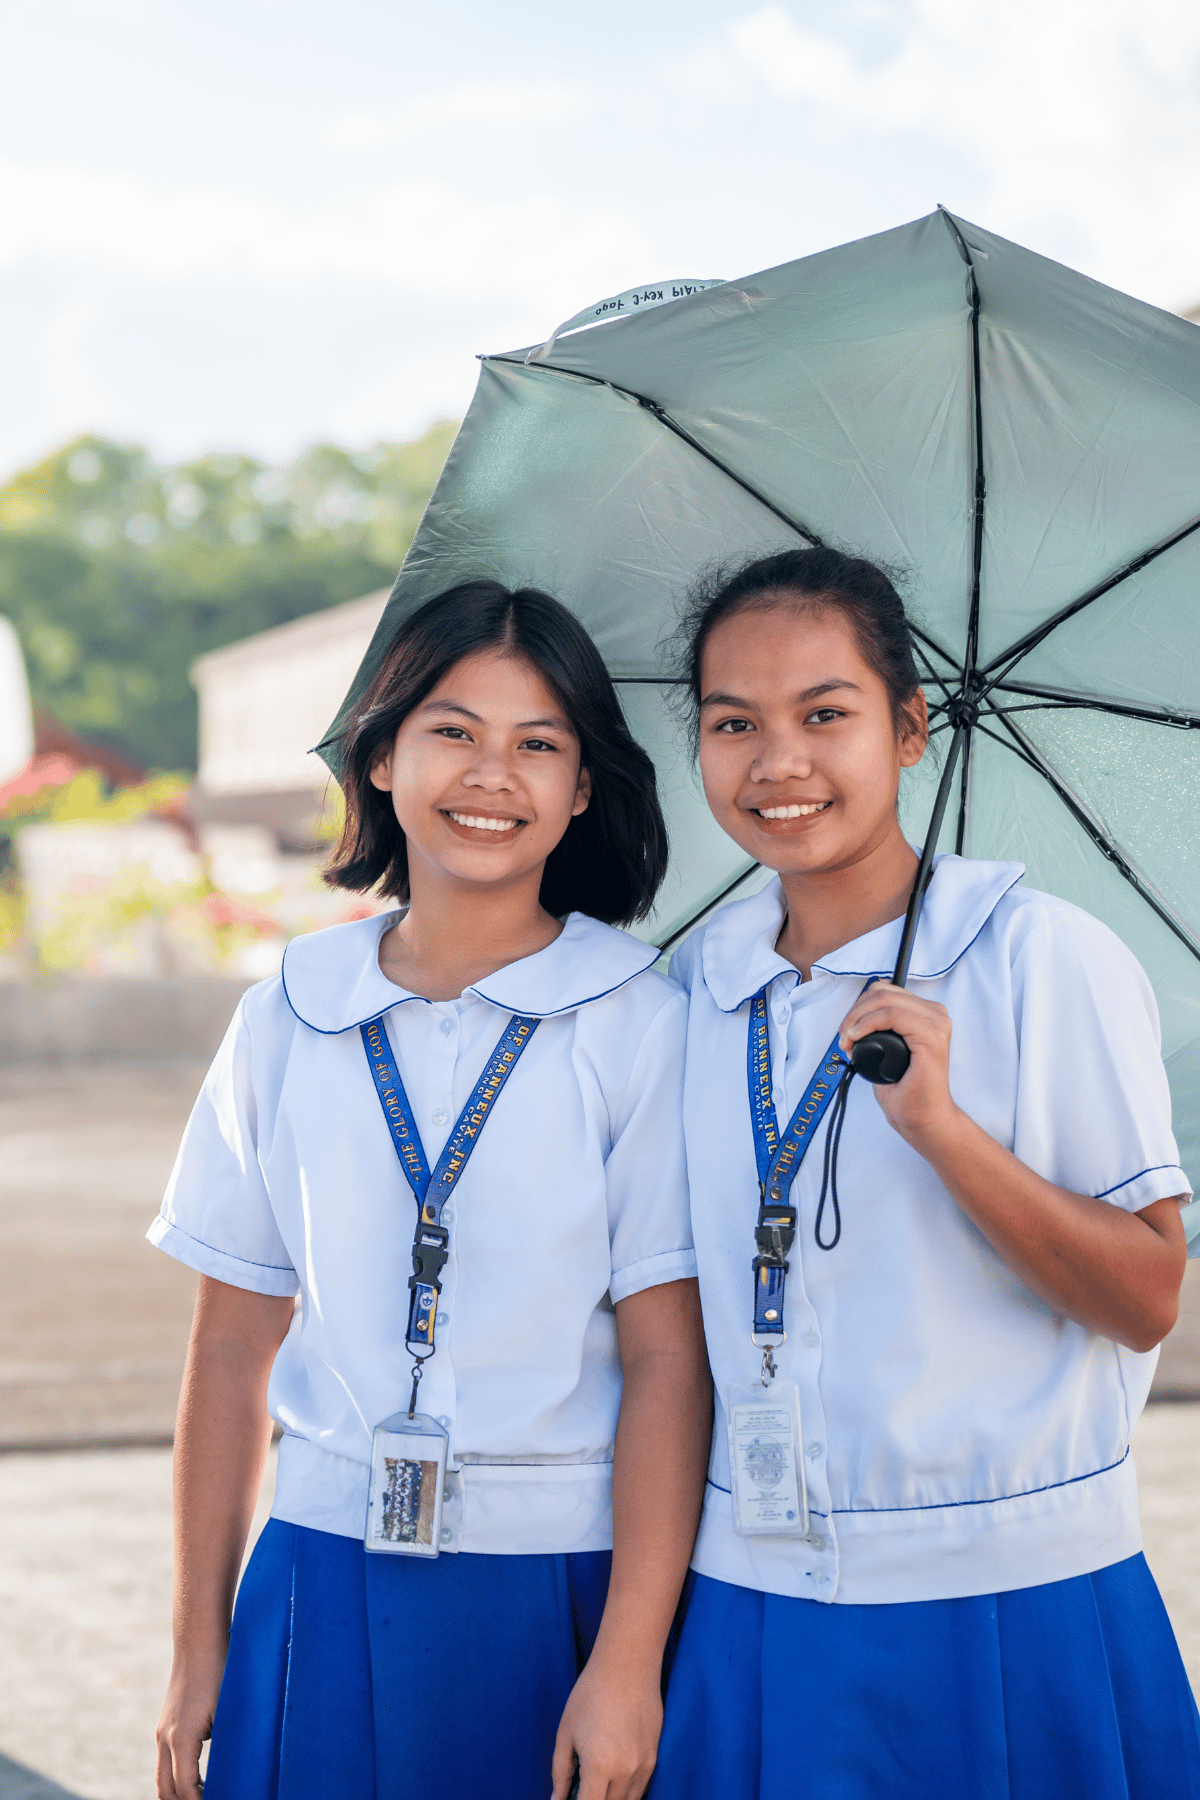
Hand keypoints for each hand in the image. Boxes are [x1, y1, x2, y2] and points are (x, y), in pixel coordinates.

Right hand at [155, 1650, 223, 1799]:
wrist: (198, 1642)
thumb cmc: (219, 1671)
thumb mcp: (228, 1709)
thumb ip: (227, 1743)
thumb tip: (233, 1770)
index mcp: (181, 1739)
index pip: (186, 1789)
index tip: (221, 1799)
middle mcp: (165, 1738)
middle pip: (166, 1790)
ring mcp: (162, 1732)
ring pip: (162, 1777)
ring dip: (179, 1792)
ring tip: (204, 1795)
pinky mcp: (165, 1725)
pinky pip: (165, 1761)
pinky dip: (178, 1776)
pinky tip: (200, 1777)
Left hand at [550, 1647, 662, 1799]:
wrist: (627, 1664)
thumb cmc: (590, 1693)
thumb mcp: (566, 1732)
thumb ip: (560, 1772)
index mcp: (599, 1766)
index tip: (570, 1799)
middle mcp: (625, 1771)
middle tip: (580, 1788)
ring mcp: (644, 1765)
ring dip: (610, 1798)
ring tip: (594, 1782)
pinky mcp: (655, 1756)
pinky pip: (640, 1788)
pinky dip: (626, 1790)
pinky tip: (612, 1773)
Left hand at [838, 983, 959, 1151]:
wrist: (922, 1118)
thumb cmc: (906, 1089)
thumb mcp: (888, 1049)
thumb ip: (880, 1027)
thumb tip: (858, 1013)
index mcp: (927, 1014)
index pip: (886, 991)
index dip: (859, 1007)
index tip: (846, 1032)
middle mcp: (936, 1014)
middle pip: (883, 992)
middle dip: (855, 1012)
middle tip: (844, 1038)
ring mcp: (937, 1023)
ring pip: (885, 1000)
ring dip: (857, 1018)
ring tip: (848, 1041)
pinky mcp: (932, 1036)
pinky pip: (891, 1014)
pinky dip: (867, 1023)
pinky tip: (856, 1038)